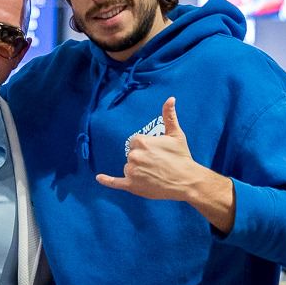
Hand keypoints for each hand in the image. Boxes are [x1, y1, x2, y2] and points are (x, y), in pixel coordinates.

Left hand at [96, 97, 235, 232]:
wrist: (187, 181)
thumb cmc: (181, 157)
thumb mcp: (176, 134)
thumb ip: (169, 115)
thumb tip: (170, 99)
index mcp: (141, 141)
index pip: (135, 142)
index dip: (146, 147)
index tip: (157, 153)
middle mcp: (134, 155)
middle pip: (132, 154)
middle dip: (142, 158)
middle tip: (158, 164)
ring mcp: (132, 171)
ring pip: (129, 168)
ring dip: (138, 170)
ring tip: (155, 174)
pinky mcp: (131, 185)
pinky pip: (115, 182)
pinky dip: (107, 181)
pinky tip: (99, 178)